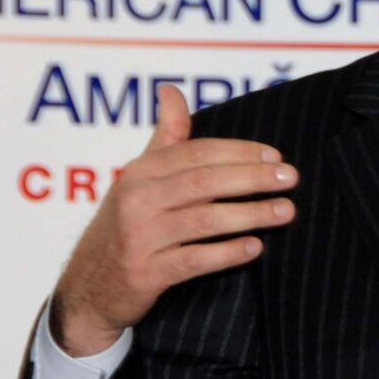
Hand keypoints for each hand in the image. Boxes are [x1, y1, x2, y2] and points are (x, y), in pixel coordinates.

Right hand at [50, 85, 297, 356]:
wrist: (88, 287)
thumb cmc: (126, 223)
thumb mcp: (139, 178)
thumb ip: (165, 136)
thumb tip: (172, 90)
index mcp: (140, 172)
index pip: (197, 152)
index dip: (239, 152)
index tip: (276, 156)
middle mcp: (137, 200)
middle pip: (204, 182)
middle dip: (252, 178)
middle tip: (290, 178)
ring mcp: (139, 238)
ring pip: (203, 220)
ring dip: (250, 214)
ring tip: (286, 211)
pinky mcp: (145, 274)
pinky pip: (192, 261)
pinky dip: (226, 253)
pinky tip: (255, 248)